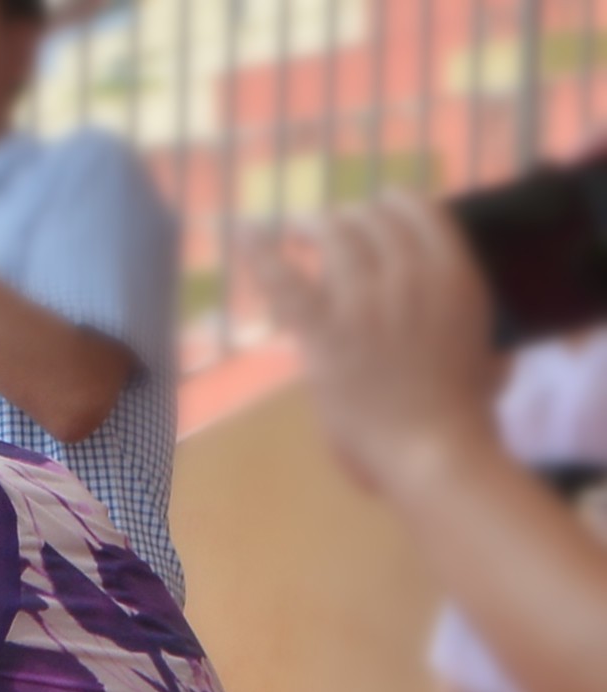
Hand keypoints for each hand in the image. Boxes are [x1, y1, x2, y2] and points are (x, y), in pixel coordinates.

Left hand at [253, 197, 503, 498]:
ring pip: (334, 236)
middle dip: (347, 220)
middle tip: (327, 231)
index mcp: (454, 273)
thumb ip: (467, 328)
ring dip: (314, 228)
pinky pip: (286, 280)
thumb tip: (481, 344)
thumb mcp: (484, 350)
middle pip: (371, 219)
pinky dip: (261, 252)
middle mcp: (412, 272)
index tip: (372, 213)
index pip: (418, 211)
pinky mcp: (326, 330)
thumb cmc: (461, 412)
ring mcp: (368, 298)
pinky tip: (246, 232)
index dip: (388, 205)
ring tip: (300, 232)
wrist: (434, 446)